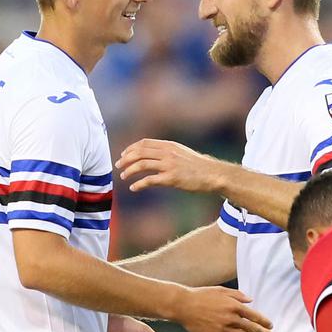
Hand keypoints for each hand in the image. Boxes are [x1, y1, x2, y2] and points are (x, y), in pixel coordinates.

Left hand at [116, 139, 230, 193]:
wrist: (213, 174)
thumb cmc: (198, 166)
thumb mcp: (182, 153)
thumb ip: (168, 152)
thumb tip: (153, 155)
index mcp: (169, 145)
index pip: (144, 143)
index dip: (131, 148)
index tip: (123, 155)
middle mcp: (168, 153)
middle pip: (140, 152)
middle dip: (126, 159)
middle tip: (118, 166)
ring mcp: (169, 165)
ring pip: (142, 164)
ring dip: (129, 171)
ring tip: (124, 177)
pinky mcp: (171, 179)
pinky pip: (149, 180)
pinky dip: (139, 184)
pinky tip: (134, 188)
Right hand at [172, 286, 272, 331]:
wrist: (183, 305)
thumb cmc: (202, 295)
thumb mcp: (221, 290)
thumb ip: (238, 295)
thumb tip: (251, 300)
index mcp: (233, 305)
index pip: (254, 316)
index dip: (264, 322)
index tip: (271, 326)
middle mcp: (230, 318)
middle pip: (252, 328)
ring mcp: (222, 329)